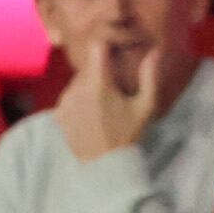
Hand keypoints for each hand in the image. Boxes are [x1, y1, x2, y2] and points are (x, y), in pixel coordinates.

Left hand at [55, 40, 159, 162]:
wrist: (104, 167)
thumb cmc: (128, 135)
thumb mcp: (146, 107)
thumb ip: (150, 76)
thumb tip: (155, 51)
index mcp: (99, 84)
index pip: (97, 47)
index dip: (107, 45)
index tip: (116, 52)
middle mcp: (77, 89)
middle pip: (88, 66)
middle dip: (101, 71)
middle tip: (116, 87)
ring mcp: (65, 101)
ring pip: (78, 81)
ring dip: (90, 86)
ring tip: (104, 104)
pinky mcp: (58, 114)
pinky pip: (70, 96)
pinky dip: (79, 99)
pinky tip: (92, 114)